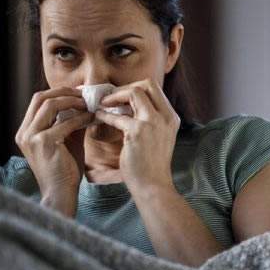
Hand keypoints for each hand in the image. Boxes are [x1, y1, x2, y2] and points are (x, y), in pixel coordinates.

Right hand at [15, 87, 93, 210]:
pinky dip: (79, 118)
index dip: (59, 93)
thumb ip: (71, 122)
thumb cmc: (65, 170)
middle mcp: (24, 132)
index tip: (79, 93)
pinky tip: (91, 118)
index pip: (38, 101)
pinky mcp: (43, 143)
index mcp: (25, 131)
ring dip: (72, 101)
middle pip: (41, 97)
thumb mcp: (67, 141)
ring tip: (89, 104)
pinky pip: (64, 122)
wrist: (61, 194)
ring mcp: (31, 137)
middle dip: (64, 92)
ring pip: (50, 105)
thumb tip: (85, 104)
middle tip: (84, 94)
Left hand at [93, 78, 180, 194]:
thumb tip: (129, 106)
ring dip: (114, 96)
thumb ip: (150, 120)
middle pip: (147, 84)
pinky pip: (117, 115)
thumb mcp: (159, 137)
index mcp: (171, 117)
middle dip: (125, 87)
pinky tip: (98, 117)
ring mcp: (153, 123)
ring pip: (134, 92)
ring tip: (103, 103)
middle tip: (111, 97)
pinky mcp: (138, 132)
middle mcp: (165, 117)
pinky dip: (105, 114)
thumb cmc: (152, 165)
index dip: (135, 88)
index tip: (121, 96)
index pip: (155, 88)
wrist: (153, 185)